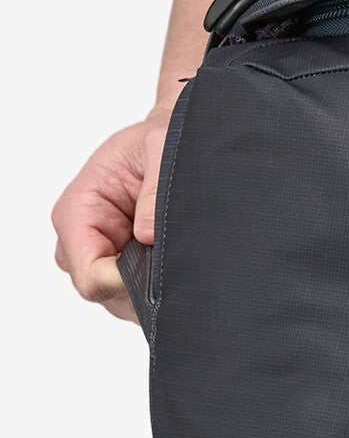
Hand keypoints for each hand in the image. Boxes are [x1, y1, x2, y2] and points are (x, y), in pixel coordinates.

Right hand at [52, 103, 172, 323]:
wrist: (162, 141)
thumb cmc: (156, 140)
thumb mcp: (160, 146)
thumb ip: (156, 189)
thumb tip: (148, 235)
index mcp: (77, 212)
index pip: (90, 275)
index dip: (125, 283)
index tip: (163, 269)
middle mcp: (80, 239)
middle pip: (104, 291)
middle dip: (144, 285)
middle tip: (183, 260)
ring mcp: (98, 254)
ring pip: (120, 297)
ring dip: (153, 285)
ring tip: (180, 252)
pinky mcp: (117, 262)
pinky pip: (134, 291)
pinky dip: (158, 283)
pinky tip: (176, 259)